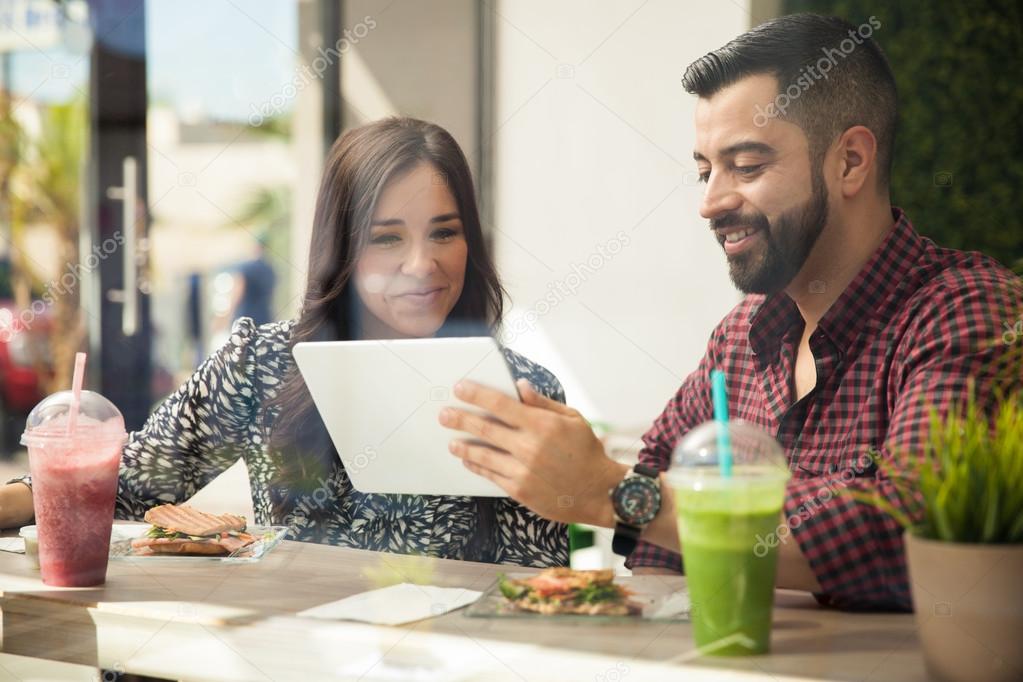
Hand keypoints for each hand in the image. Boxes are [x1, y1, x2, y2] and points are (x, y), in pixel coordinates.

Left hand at [438, 379, 626, 525]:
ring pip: (484, 454)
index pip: (501, 405)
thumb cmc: (587, 452)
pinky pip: (491, 475)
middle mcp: (530, 447)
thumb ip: (543, 403)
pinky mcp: (520, 490)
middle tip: (444, 415)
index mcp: (542, 425)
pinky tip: (469, 459)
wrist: (599, 492)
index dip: (477, 395)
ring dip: (464, 446)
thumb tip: (520, 387)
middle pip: (485, 429)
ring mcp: (523, 470)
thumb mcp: (572, 419)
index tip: (460, 388)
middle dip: (461, 419)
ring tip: (451, 441)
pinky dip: (477, 465)